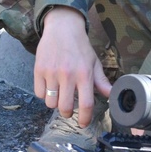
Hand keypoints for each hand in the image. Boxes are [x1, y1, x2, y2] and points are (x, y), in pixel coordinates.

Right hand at [35, 7, 111, 126]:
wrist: (62, 28)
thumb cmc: (80, 47)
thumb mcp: (94, 63)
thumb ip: (101, 82)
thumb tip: (111, 95)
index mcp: (84, 75)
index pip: (86, 104)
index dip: (85, 118)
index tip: (84, 123)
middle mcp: (68, 75)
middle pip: (65, 108)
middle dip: (67, 113)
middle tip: (68, 109)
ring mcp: (51, 73)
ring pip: (50, 103)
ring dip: (54, 103)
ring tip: (58, 95)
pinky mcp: (39, 70)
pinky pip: (39, 93)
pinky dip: (44, 94)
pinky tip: (49, 86)